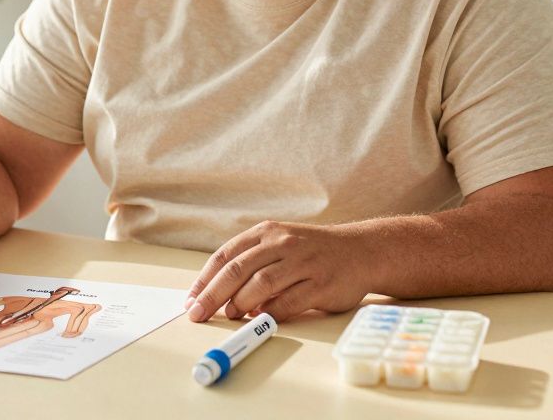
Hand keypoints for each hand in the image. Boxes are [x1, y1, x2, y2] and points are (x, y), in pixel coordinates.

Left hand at [184, 221, 371, 323]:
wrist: (361, 250)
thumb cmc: (313, 251)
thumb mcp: (280, 244)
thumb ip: (253, 263)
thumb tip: (219, 294)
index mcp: (267, 232)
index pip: (226, 255)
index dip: (205, 279)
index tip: (191, 299)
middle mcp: (283, 243)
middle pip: (238, 270)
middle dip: (213, 294)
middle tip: (198, 313)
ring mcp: (303, 263)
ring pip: (261, 284)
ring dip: (240, 303)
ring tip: (229, 315)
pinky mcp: (321, 284)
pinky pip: (289, 301)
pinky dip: (270, 313)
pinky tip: (260, 320)